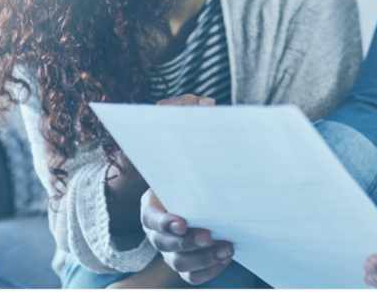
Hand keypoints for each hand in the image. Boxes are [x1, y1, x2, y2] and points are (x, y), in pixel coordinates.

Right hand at [141, 94, 232, 284]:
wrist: (204, 191)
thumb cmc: (193, 162)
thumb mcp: (184, 134)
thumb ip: (186, 112)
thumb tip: (205, 102)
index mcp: (152, 203)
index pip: (150, 217)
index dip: (164, 221)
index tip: (182, 220)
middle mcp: (158, 230)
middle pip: (164, 244)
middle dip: (186, 242)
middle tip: (208, 235)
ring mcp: (173, 249)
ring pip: (179, 263)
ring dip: (202, 259)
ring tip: (227, 247)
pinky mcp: (189, 262)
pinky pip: (194, 276)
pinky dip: (208, 271)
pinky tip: (227, 258)